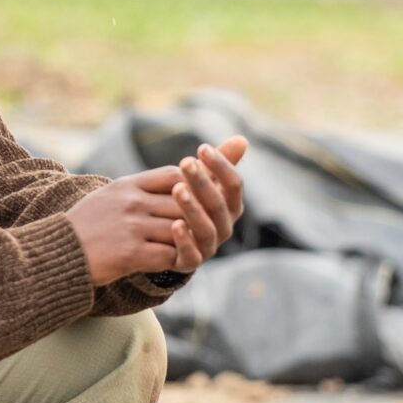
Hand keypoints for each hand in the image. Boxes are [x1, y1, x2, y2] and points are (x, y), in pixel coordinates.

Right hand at [67, 137, 247, 285]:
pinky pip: (168, 254)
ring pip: (180, 229)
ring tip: (195, 245)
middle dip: (199, 213)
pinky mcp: (131, 252)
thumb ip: (142, 188)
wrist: (59, 252)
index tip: (202, 197)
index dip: (194, 185)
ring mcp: (132, 226)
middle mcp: (132, 202)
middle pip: (183, 201)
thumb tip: (177, 183)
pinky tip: (176, 260)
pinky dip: (177, 258)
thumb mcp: (112, 195)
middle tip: (210, 225)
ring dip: (190, 239)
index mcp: (129, 185)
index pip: (174, 175)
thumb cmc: (88, 224)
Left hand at [134, 137, 249, 268]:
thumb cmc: (186, 202)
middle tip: (186, 162)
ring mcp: (208, 247)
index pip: (234, 185)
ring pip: (206, 229)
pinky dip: (184, 240)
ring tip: (177, 189)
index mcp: (230, 207)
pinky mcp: (188, 263)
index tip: (202, 147)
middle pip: (219, 205)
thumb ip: (219, 163)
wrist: (161, 238)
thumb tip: (242, 139)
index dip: (221, 166)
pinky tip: (174, 224)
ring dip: (193, 208)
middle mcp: (223, 228)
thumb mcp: (200, 182)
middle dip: (203, 183)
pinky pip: (191, 255)